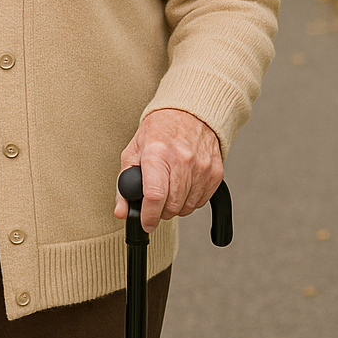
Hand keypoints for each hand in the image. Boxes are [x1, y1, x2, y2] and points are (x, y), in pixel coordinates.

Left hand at [114, 108, 222, 232]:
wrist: (188, 114)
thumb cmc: (158, 132)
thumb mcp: (133, 151)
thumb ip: (124, 183)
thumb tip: (122, 211)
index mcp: (157, 153)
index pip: (154, 195)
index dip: (148, 216)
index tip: (145, 223)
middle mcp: (182, 160)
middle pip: (172, 205)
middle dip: (161, 212)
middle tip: (155, 204)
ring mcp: (201, 167)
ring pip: (187, 207)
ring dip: (176, 207)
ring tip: (169, 191)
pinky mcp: (215, 172)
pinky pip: (201, 201)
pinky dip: (190, 201)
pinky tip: (183, 187)